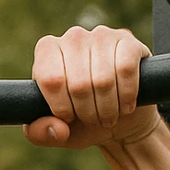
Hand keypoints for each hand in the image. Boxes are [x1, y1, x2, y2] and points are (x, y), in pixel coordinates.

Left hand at [23, 25, 159, 150]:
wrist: (118, 119)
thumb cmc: (81, 123)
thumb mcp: (56, 133)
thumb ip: (41, 134)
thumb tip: (59, 129)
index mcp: (47, 51)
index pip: (50, 79)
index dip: (62, 107)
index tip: (69, 117)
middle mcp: (72, 37)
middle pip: (78, 84)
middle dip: (87, 113)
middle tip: (94, 120)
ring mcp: (101, 35)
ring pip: (103, 79)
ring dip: (108, 108)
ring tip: (108, 116)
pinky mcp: (128, 40)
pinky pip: (126, 69)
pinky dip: (127, 95)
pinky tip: (126, 105)